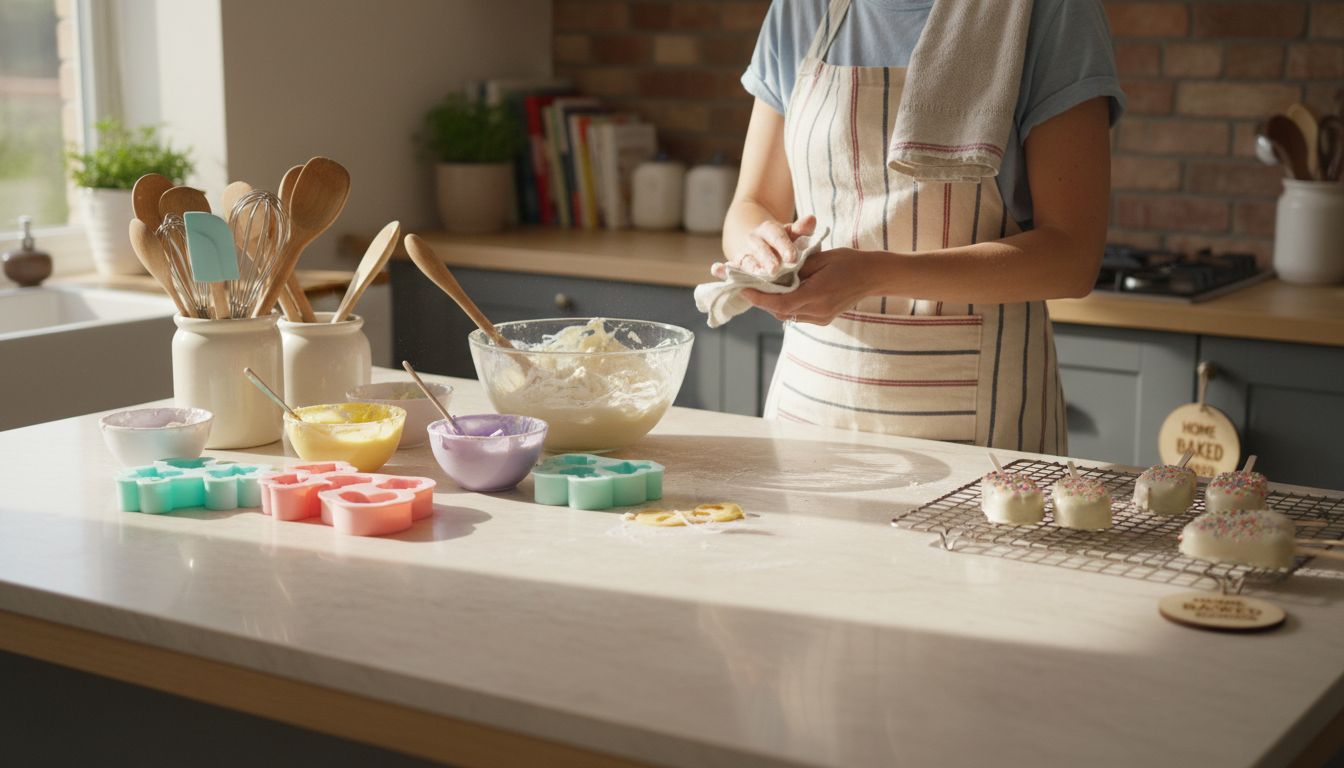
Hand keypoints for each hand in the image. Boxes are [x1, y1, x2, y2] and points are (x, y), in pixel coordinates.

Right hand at [712, 215, 816, 278]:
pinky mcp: (735, 265)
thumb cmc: (780, 241)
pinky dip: (722, 269)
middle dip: (767, 259)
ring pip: (746, 260)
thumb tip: (812, 219)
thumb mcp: (790, 232)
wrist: (753, 238)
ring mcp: (743, 252)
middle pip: (761, 249)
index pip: (777, 236)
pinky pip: (729, 268)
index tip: (793, 258)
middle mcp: (754, 240)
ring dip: (750, 268)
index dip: (784, 247)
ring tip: (755, 275)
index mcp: (769, 230)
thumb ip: (801, 229)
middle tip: (775, 270)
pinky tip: (716, 270)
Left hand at [743, 247, 879, 325]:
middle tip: (750, 287)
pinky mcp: (824, 320)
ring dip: (774, 304)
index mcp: (817, 295)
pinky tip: (785, 294)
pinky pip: (797, 315)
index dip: (759, 298)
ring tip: (765, 289)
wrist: (874, 276)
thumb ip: (796, 268)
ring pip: (787, 316)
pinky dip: (787, 306)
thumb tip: (775, 273)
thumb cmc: (849, 261)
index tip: (744, 289)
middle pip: (780, 312)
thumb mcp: (821, 258)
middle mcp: (818, 311)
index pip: (780, 303)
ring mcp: (822, 318)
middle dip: (763, 301)